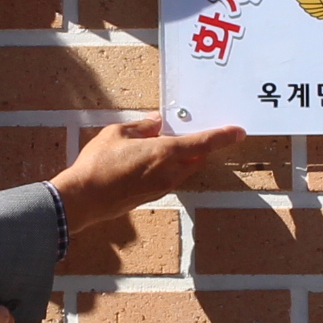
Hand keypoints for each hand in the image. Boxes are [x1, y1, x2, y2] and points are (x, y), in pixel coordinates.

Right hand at [50, 117, 249, 233]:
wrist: (83, 199)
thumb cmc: (97, 164)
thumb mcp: (116, 134)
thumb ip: (141, 127)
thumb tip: (156, 123)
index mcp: (164, 153)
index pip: (203, 143)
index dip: (223, 136)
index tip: (239, 131)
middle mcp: (169, 172)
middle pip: (197, 157)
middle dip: (201, 145)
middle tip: (193, 131)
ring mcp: (162, 187)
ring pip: (184, 169)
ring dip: (184, 157)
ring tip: (165, 143)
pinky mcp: (152, 196)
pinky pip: (170, 178)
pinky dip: (170, 167)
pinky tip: (151, 159)